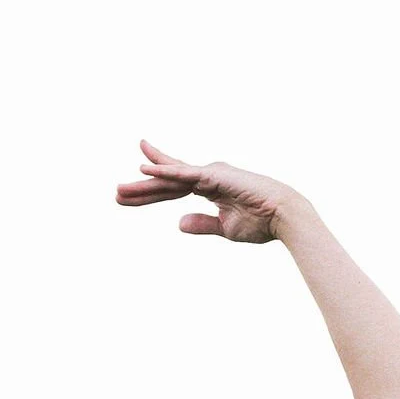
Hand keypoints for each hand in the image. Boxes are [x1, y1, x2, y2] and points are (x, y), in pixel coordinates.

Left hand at [114, 139, 298, 243]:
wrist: (284, 218)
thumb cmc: (261, 223)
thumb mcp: (224, 229)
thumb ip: (201, 224)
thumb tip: (178, 224)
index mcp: (208, 189)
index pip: (171, 191)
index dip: (148, 195)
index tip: (125, 198)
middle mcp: (206, 177)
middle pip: (165, 183)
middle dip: (140, 190)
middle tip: (115, 195)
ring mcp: (210, 174)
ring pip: (170, 179)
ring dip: (145, 185)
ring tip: (119, 190)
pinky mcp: (215, 176)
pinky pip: (185, 174)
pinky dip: (165, 171)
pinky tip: (145, 169)